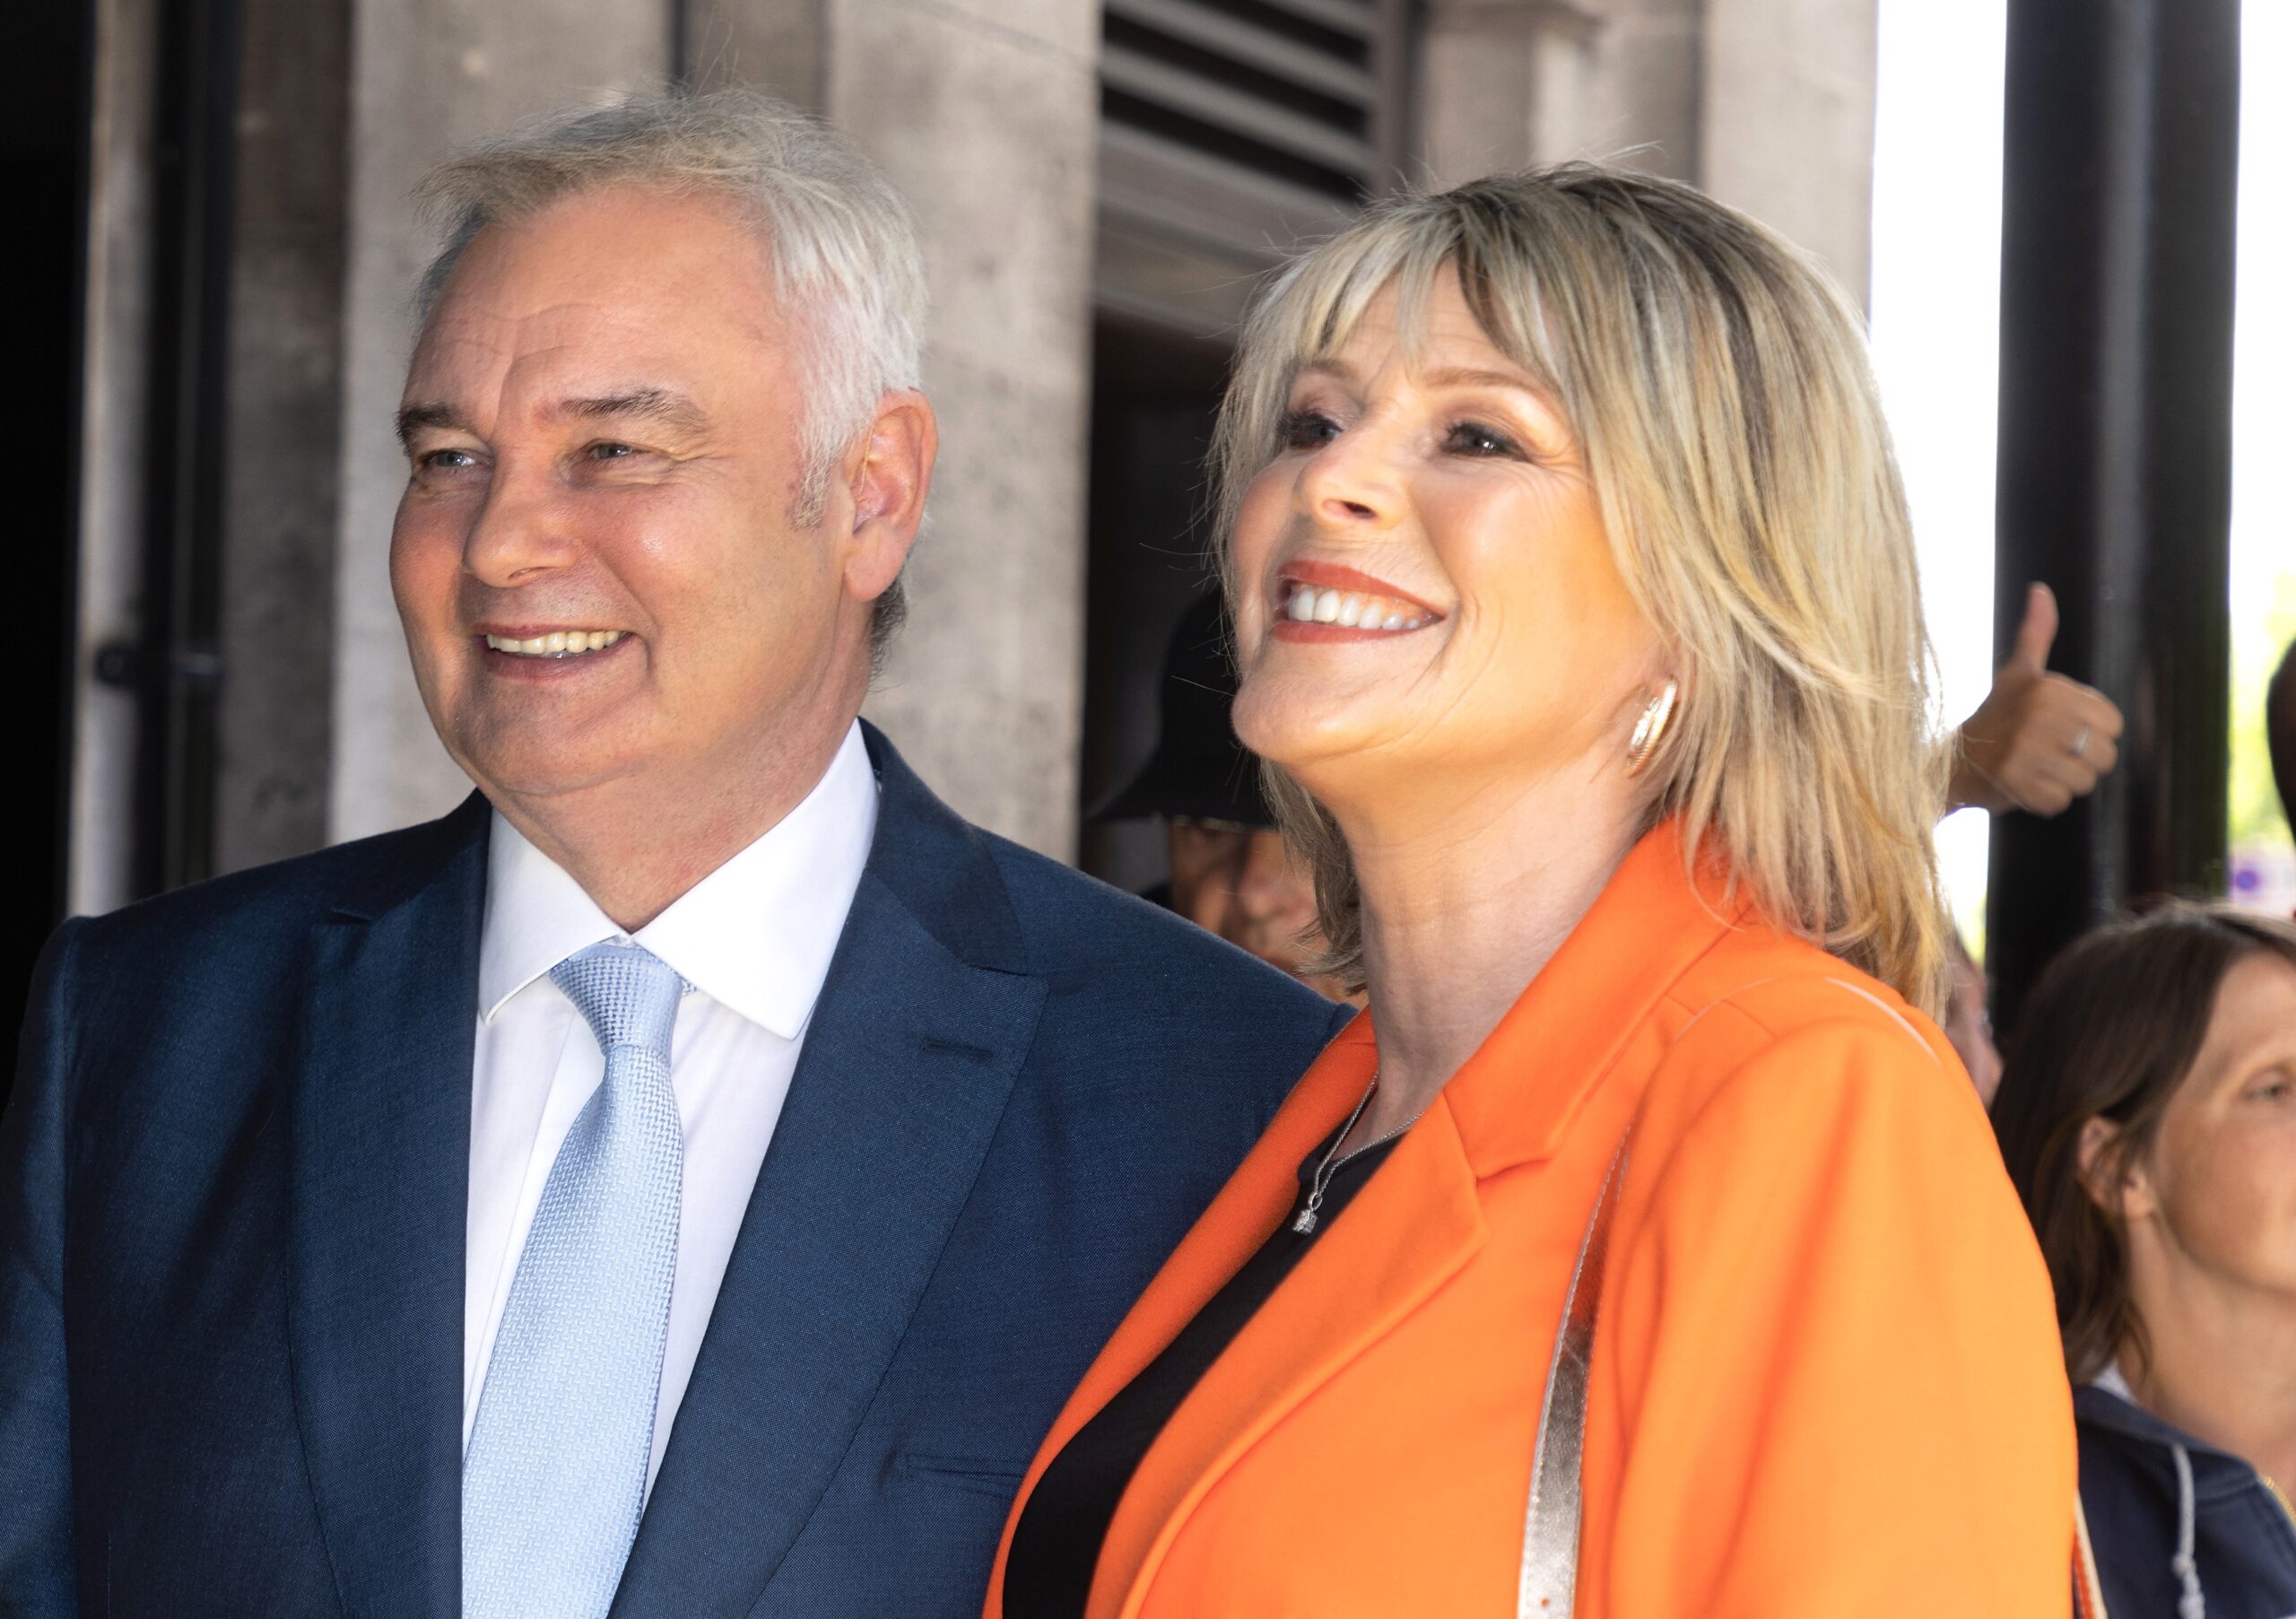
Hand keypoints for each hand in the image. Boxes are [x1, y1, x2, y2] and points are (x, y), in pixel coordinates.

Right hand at [1949, 583, 2123, 816]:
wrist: (1950, 761)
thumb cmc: (1994, 717)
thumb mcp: (2017, 673)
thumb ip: (2036, 633)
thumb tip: (2040, 590)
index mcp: (2048, 689)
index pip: (2112, 723)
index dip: (2091, 732)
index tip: (2060, 730)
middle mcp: (2038, 717)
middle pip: (2104, 755)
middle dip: (2080, 761)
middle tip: (2048, 754)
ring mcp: (2025, 752)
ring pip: (2085, 781)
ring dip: (2064, 782)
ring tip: (2036, 769)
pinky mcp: (2016, 785)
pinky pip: (2059, 802)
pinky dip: (2044, 800)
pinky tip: (2025, 786)